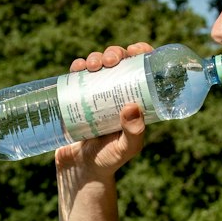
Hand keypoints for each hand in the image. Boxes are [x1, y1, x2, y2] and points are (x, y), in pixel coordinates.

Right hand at [54, 43, 153, 175]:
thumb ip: (133, 133)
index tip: (136, 50)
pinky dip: (78, 66)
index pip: (143, 69)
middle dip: (115, 53)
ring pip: (99, 65)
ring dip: (96, 57)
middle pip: (120, 62)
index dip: (142, 53)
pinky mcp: (78, 97)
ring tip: (91, 66)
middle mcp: (118, 93)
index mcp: (137, 100)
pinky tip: (77, 67)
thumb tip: (132, 107)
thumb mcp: (125, 149)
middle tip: (109, 61)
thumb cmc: (108, 160)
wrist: (80, 170)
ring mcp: (97, 93)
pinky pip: (79, 75)